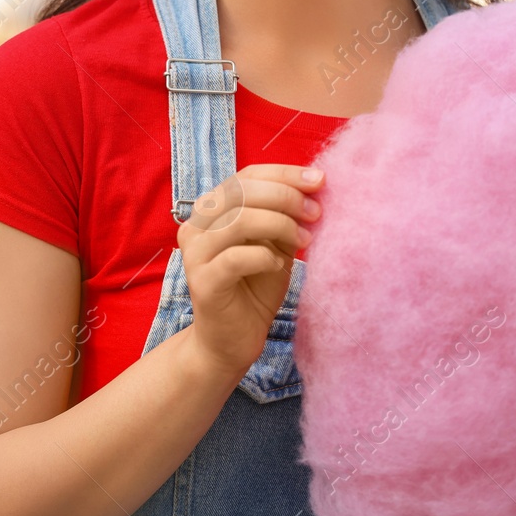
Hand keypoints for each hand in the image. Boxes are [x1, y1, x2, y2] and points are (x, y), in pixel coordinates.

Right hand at [178, 164, 323, 382]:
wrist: (232, 341)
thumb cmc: (254, 289)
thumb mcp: (275, 244)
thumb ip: (285, 216)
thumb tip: (315, 187)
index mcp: (212, 209)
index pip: (247, 176)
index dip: (284, 173)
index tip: (320, 180)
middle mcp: (196, 225)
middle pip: (241, 191)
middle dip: (286, 196)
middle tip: (316, 212)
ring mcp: (194, 254)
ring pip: (237, 220)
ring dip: (279, 224)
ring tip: (304, 239)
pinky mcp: (202, 282)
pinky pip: (235, 258)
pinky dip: (263, 256)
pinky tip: (279, 264)